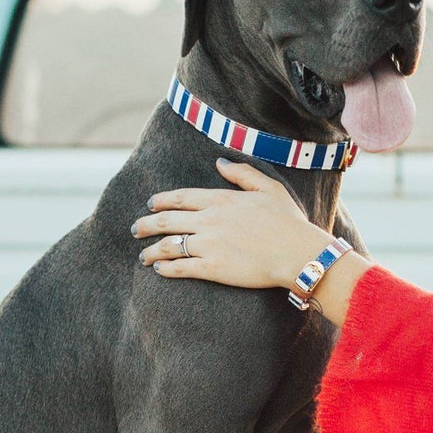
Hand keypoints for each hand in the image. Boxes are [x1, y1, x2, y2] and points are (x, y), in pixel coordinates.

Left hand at [131, 158, 324, 289]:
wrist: (297, 253)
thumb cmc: (289, 221)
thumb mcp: (269, 188)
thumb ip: (242, 173)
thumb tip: (219, 162)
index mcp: (221, 200)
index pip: (181, 198)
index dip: (161, 201)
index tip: (150, 205)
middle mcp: (209, 220)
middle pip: (167, 221)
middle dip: (146, 225)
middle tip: (135, 229)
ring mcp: (208, 245)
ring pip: (168, 246)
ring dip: (151, 251)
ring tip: (143, 256)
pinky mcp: (212, 268)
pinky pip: (180, 268)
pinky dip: (165, 268)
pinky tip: (159, 270)